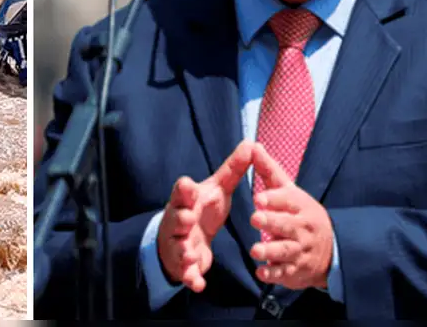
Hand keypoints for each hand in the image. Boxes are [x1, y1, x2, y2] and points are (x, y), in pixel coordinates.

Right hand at [157, 140, 254, 291]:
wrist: (184, 238)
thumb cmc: (201, 210)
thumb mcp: (217, 190)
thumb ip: (233, 170)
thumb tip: (250, 143)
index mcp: (187, 202)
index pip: (181, 192)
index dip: (184, 190)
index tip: (188, 186)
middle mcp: (179, 221)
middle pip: (176, 219)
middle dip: (181, 220)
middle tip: (188, 220)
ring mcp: (179, 244)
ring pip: (178, 247)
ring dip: (184, 251)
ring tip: (192, 254)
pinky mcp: (184, 265)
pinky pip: (185, 272)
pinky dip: (190, 278)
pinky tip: (198, 284)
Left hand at [249, 144, 333, 290]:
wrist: (331, 249)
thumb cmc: (300, 214)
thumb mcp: (288, 191)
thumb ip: (268, 170)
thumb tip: (251, 145)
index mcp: (300, 206)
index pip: (287, 201)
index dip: (274, 199)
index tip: (259, 198)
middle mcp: (302, 228)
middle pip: (287, 225)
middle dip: (272, 222)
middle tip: (255, 218)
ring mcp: (300, 250)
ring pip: (285, 251)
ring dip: (270, 250)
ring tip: (255, 249)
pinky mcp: (295, 270)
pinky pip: (284, 273)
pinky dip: (273, 274)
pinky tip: (261, 272)